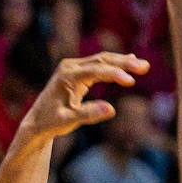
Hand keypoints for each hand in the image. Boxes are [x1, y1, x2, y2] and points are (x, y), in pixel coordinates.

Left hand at [17, 53, 149, 141]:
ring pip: (102, 60)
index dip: (114, 74)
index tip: (131, 81)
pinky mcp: (77, 71)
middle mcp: (70, 67)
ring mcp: (73, 67)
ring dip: (122, 62)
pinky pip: (98, 64)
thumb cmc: (51, 122)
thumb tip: (111, 109)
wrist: (36, 121)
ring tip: (143, 66)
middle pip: (101, 60)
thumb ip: (88, 114)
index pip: (95, 71)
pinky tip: (130, 61)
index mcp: (67, 77)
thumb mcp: (68, 121)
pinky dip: (114, 65)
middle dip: (124, 63)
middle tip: (145, 67)